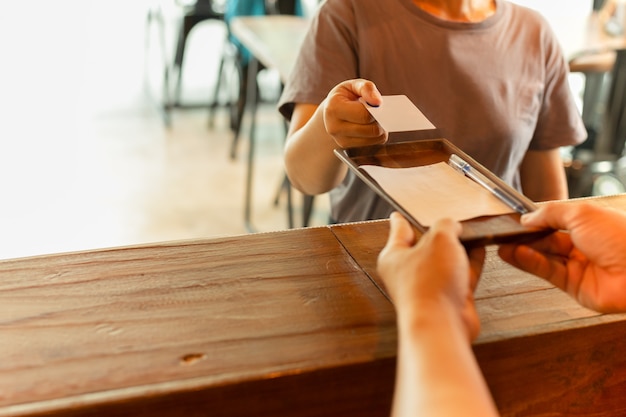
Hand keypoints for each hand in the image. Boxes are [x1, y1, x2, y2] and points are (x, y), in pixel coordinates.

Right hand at [322, 79, 387, 148]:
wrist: (331, 112)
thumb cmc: (344, 97)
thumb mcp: (353, 85)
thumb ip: (366, 88)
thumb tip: (377, 102)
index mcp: (334, 109)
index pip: (364, 115)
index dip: (375, 110)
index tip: (376, 104)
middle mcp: (334, 127)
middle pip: (371, 130)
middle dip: (380, 121)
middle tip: (378, 113)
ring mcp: (340, 140)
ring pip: (374, 139)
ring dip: (380, 129)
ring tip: (373, 119)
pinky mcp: (347, 147)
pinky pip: (372, 145)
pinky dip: (375, 137)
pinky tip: (369, 127)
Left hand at [377, 212, 485, 340]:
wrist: (442, 324)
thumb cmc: (430, 283)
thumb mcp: (439, 239)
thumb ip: (446, 226)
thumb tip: (454, 228)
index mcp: (394, 257)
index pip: (398, 231)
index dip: (400, 220)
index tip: (397, 214)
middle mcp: (409, 272)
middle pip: (425, 245)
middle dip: (439, 232)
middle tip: (451, 218)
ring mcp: (430, 285)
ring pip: (446, 260)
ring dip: (460, 246)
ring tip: (473, 230)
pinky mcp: (450, 297)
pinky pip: (462, 273)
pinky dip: (472, 261)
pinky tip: (482, 247)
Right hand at [498, 202, 625, 312]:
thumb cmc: (622, 237)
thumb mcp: (581, 213)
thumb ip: (550, 213)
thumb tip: (528, 217)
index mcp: (590, 224)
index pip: (555, 221)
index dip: (535, 221)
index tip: (515, 220)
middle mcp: (584, 246)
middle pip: (547, 240)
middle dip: (525, 237)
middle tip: (503, 234)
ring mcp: (580, 267)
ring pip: (544, 258)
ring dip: (522, 251)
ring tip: (502, 246)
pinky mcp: (575, 287)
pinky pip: (548, 273)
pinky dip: (531, 263)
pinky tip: (516, 255)